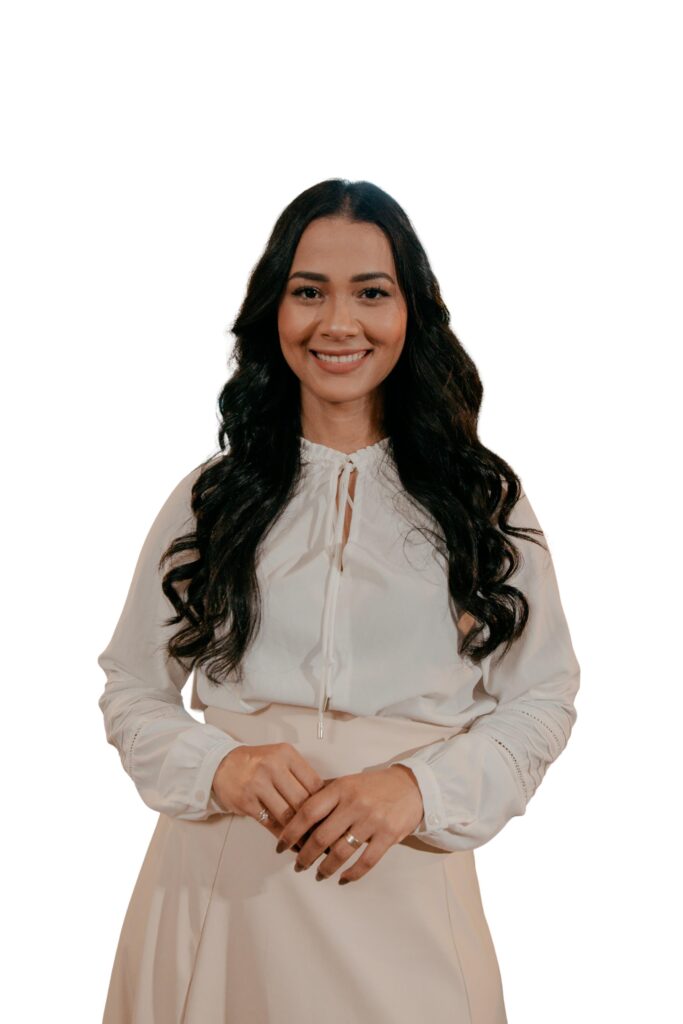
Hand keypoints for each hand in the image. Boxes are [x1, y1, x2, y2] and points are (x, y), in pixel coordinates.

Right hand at [211, 742, 325, 846]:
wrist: (222, 765)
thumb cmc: (255, 763)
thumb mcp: (279, 757)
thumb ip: (299, 774)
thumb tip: (324, 800)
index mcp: (286, 754)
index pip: (314, 782)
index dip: (324, 802)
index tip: (329, 815)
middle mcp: (272, 767)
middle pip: (302, 800)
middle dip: (314, 821)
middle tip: (322, 833)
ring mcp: (258, 784)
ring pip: (287, 815)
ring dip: (299, 832)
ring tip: (308, 842)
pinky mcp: (247, 802)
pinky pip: (270, 824)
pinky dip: (282, 837)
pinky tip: (290, 842)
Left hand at [275, 764, 423, 883]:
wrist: (411, 787)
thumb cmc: (373, 786)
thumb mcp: (347, 782)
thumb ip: (324, 794)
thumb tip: (295, 810)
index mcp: (341, 789)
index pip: (309, 811)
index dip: (291, 831)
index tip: (280, 845)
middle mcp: (354, 804)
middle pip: (322, 836)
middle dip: (305, 856)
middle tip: (298, 866)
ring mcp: (372, 820)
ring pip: (341, 852)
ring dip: (326, 868)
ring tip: (319, 875)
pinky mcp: (388, 835)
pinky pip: (366, 861)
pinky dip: (352, 874)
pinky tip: (343, 879)